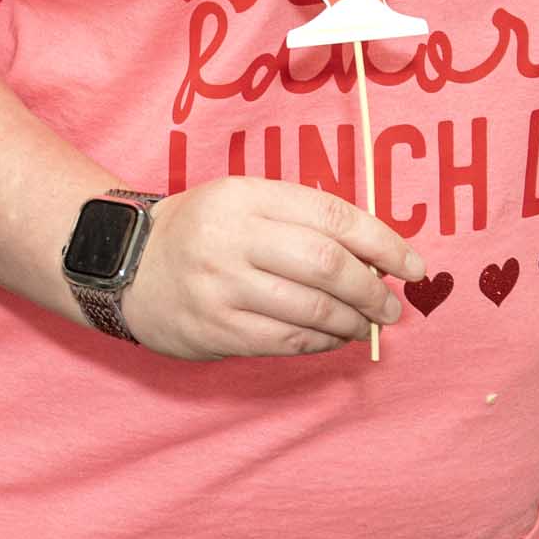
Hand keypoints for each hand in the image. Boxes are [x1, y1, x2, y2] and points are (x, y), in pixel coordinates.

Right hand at [117, 178, 423, 360]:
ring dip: (353, 322)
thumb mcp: (244, 202)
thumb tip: (378, 258)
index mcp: (244, 196)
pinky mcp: (215, 329)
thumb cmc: (202, 232)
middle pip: (326, 265)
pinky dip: (321, 342)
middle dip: (372, 290)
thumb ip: (304, 219)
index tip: (413, 266)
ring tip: (366, 325)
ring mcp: (220, 286)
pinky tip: (332, 338)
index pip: (332, 216)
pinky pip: (286, 340)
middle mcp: (231, 238)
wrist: (124, 265)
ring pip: (311, 309)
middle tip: (392, 306)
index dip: (384, 243)